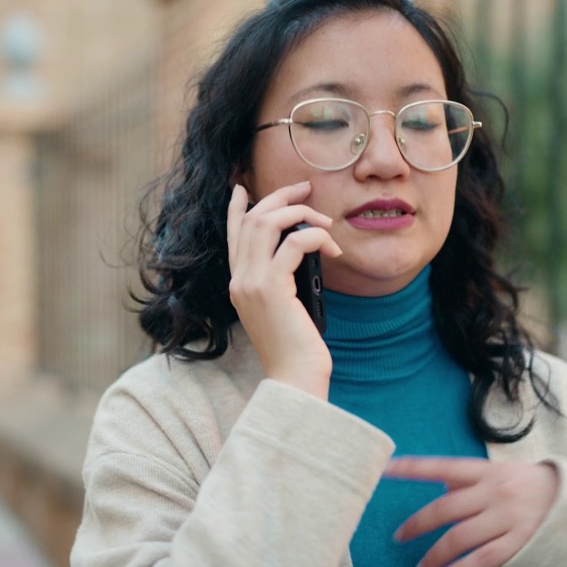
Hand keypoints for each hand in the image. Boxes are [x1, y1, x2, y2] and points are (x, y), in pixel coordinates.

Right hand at [226, 182, 342, 398]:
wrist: (294, 378)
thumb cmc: (296, 348)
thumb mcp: (285, 308)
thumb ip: (282, 281)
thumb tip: (302, 250)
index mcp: (239, 284)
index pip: (233, 235)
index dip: (237, 208)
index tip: (243, 189)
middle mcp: (239, 279)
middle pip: (253, 219)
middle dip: (280, 197)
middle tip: (306, 189)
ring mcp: (252, 283)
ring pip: (269, 223)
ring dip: (301, 213)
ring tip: (325, 222)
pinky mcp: (272, 288)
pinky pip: (294, 242)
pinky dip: (317, 237)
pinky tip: (333, 251)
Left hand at [386, 457, 558, 566]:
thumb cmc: (532, 485)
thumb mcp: (501, 472)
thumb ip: (469, 479)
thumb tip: (437, 484)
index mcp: (487, 471)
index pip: (441, 466)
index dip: (411, 469)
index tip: (384, 470)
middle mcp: (495, 492)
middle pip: (444, 508)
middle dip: (416, 524)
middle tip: (398, 538)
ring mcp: (507, 519)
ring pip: (459, 539)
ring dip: (433, 557)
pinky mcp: (520, 543)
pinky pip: (481, 562)